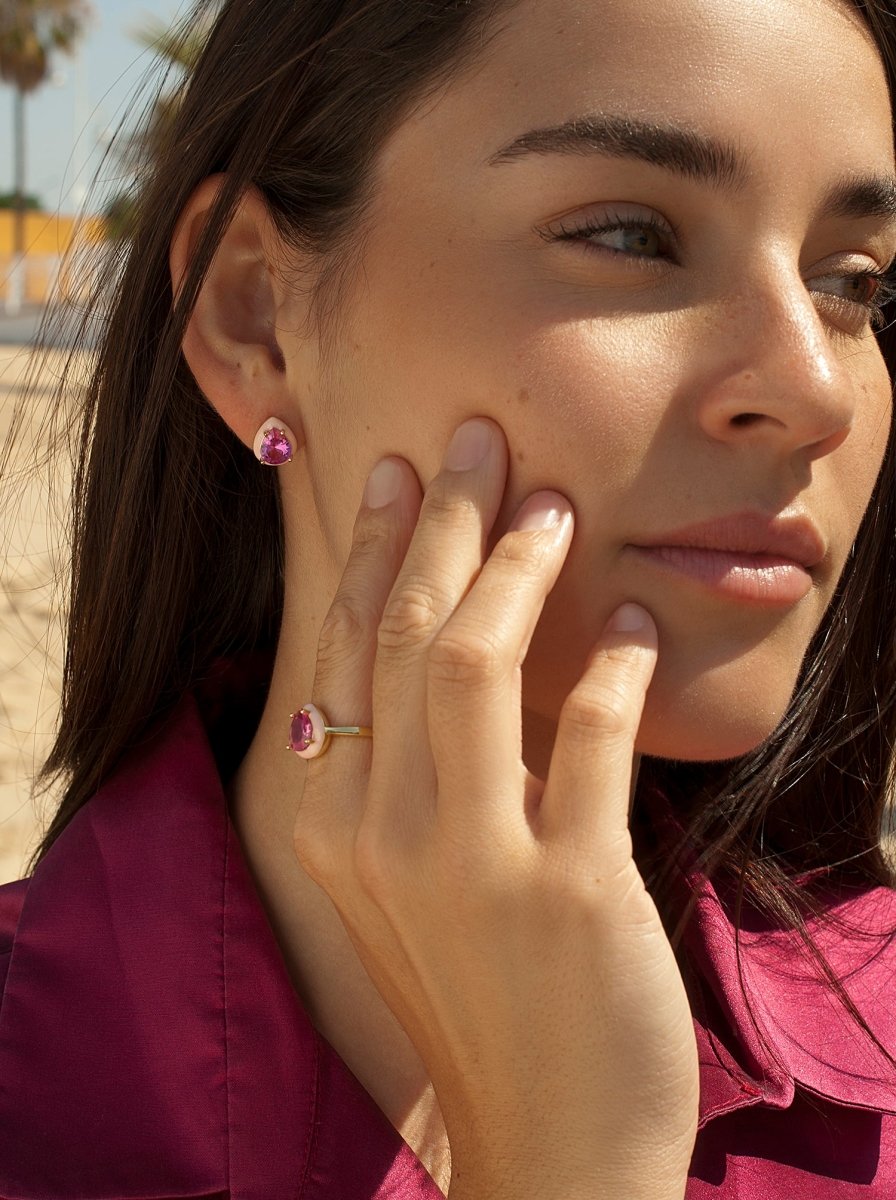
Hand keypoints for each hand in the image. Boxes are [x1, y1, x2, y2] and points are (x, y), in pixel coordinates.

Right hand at [293, 417, 698, 1199]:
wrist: (550, 1144)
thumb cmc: (480, 1000)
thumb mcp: (408, 887)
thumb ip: (407, 778)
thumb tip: (435, 653)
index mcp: (333, 826)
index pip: (347, 651)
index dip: (379, 549)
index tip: (404, 473)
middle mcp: (380, 834)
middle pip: (403, 634)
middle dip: (443, 522)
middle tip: (478, 441)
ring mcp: (469, 864)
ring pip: (473, 664)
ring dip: (519, 567)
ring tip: (555, 504)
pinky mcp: (568, 892)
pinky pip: (587, 737)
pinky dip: (613, 664)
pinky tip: (635, 623)